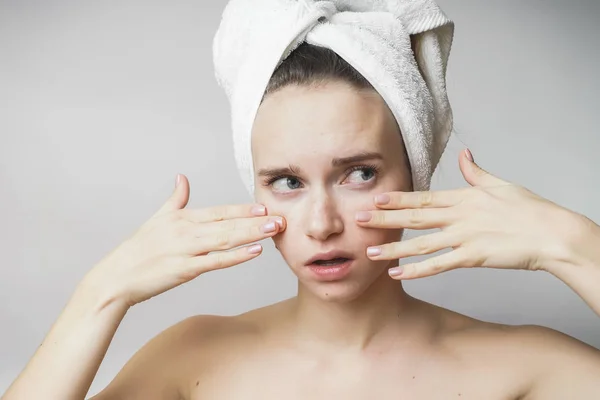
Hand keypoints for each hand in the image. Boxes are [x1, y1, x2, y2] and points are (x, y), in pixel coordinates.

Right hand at [81, 174, 284, 306]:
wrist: (116, 277)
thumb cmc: (138, 250)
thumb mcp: (157, 218)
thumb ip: (175, 199)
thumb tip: (183, 177)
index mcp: (182, 217)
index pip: (219, 211)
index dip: (242, 208)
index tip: (264, 206)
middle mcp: (185, 230)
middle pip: (227, 223)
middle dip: (256, 220)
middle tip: (281, 217)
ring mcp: (184, 249)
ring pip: (225, 239)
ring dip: (251, 234)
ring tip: (274, 230)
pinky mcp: (183, 270)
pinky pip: (214, 261)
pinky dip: (235, 256)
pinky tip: (254, 252)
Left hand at [355, 149, 589, 278]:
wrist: (552, 233)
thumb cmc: (530, 209)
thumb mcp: (500, 184)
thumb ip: (475, 173)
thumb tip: (464, 154)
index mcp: (463, 197)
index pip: (423, 198)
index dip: (398, 199)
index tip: (375, 198)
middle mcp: (459, 215)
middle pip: (414, 217)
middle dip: (384, 219)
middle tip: (358, 220)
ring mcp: (464, 236)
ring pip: (421, 243)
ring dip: (394, 248)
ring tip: (370, 252)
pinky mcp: (473, 256)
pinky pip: (438, 265)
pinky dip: (417, 270)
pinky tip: (398, 274)